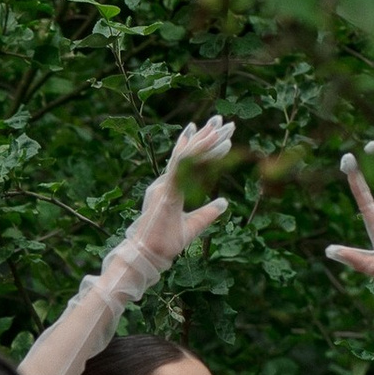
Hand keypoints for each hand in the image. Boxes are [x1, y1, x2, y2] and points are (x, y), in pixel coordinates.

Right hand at [129, 116, 236, 276]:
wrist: (149, 255)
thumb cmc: (166, 243)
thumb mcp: (194, 225)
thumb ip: (207, 212)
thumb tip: (224, 202)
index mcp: (170, 188)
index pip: (186, 162)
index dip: (199, 145)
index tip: (214, 132)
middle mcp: (166, 182)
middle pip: (188, 153)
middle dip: (206, 135)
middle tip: (221, 119)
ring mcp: (165, 185)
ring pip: (188, 155)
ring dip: (206, 139)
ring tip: (222, 125)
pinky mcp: (168, 190)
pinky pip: (185, 166)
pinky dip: (201, 153)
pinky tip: (215, 143)